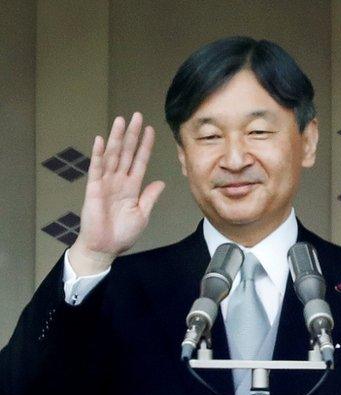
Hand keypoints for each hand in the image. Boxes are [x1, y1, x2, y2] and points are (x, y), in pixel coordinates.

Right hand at [68, 113, 164, 274]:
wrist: (105, 247)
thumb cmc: (122, 233)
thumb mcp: (143, 214)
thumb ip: (150, 197)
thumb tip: (161, 182)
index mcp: (132, 186)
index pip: (140, 160)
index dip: (146, 145)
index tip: (152, 130)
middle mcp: (119, 180)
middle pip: (127, 152)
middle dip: (132, 134)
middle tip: (137, 116)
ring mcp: (106, 183)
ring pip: (112, 155)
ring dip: (116, 138)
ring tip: (120, 121)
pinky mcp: (94, 189)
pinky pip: (96, 169)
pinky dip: (98, 154)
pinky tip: (100, 140)